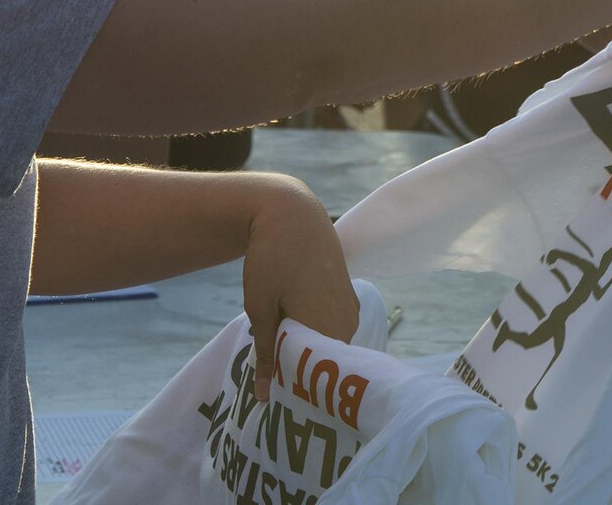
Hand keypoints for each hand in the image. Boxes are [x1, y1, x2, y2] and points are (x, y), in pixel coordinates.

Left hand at [240, 176, 358, 400]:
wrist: (292, 213)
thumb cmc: (272, 260)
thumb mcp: (260, 309)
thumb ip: (266, 354)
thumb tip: (266, 399)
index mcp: (328, 330)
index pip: (313, 377)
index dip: (288, 384)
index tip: (268, 387)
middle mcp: (347, 324)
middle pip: (323, 361)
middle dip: (297, 367)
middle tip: (267, 365)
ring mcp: (350, 309)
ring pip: (327, 343)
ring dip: (305, 346)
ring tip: (275, 341)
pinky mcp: (348, 295)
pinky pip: (332, 325)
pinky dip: (314, 329)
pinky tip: (290, 321)